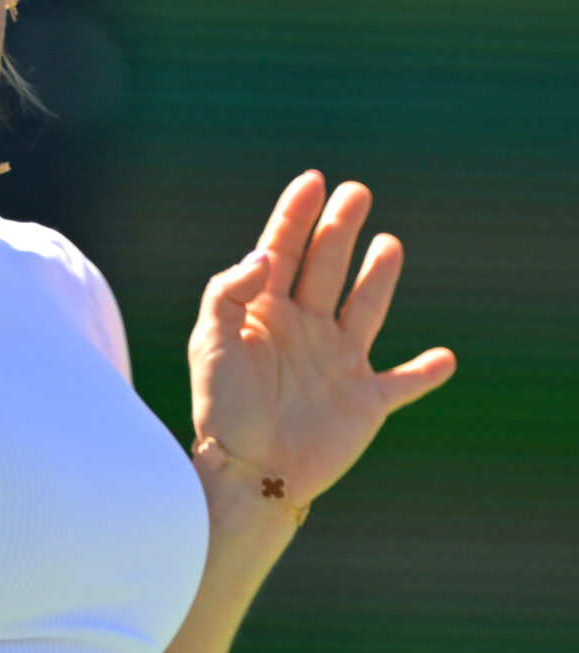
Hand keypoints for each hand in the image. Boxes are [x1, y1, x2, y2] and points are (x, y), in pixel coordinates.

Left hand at [192, 171, 455, 505]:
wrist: (247, 472)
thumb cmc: (221, 410)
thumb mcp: (209, 343)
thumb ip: (228, 292)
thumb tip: (264, 254)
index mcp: (261, 316)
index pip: (279, 253)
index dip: (294, 216)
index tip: (312, 181)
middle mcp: (301, 333)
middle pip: (324, 269)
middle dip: (338, 230)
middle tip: (356, 192)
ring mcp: (335, 365)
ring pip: (363, 310)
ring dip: (378, 278)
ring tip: (389, 244)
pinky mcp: (364, 402)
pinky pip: (402, 384)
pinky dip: (425, 372)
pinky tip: (443, 357)